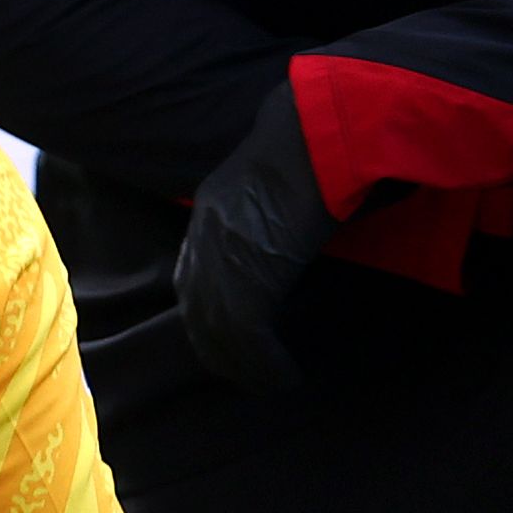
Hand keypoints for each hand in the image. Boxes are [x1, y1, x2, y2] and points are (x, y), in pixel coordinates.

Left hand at [175, 85, 336, 388]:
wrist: (323, 131)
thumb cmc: (317, 146)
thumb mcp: (277, 180)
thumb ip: (268, 209)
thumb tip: (286, 235)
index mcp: (212, 210)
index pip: (190, 279)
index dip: (206, 315)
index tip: (226, 339)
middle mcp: (208, 236)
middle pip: (197, 311)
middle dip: (217, 349)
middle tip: (246, 374)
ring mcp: (226, 256)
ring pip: (219, 330)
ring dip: (243, 365)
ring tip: (269, 382)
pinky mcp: (252, 275)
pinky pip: (247, 335)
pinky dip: (264, 363)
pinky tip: (284, 375)